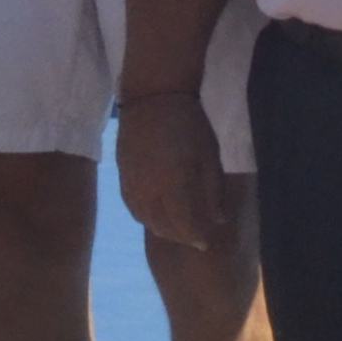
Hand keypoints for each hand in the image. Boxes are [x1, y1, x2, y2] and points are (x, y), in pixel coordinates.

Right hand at [117, 88, 235, 249]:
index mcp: (174, 185)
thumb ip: (214, 190)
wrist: (153, 97)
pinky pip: (132, 207)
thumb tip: (219, 220)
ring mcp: (132, 184)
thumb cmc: (189, 124)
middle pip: (163, 227)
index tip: (207, 243)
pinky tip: (155, 214)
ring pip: (145, 220)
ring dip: (162, 229)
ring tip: (176, 228)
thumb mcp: (210, 156)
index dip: (197, 237)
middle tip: (194, 236)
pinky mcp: (122, 176)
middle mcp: (150, 190)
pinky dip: (145, 217)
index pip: (185, 225)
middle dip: (180, 236)